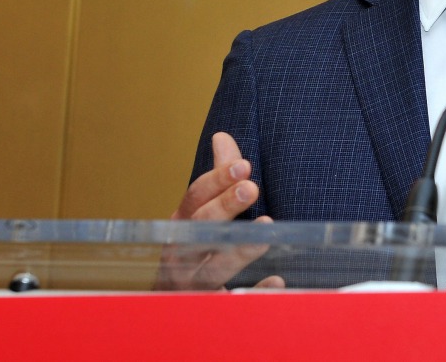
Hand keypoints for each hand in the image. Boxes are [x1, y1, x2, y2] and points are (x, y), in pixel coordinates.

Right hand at [154, 132, 284, 289]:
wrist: (169, 303)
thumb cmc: (191, 249)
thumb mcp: (200, 213)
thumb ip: (217, 178)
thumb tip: (223, 137)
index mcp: (181, 225)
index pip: (195, 198)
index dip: (217, 180)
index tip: (243, 165)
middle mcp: (181, 254)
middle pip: (199, 229)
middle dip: (224, 208)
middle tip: (251, 188)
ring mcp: (192, 284)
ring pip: (212, 268)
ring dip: (239, 249)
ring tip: (266, 229)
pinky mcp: (210, 308)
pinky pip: (230, 304)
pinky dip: (253, 294)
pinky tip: (275, 282)